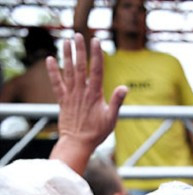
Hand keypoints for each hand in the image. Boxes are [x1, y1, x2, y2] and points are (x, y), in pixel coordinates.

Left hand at [47, 33, 127, 173]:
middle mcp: (81, 92)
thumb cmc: (96, 133)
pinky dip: (52, 71)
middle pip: (80, 66)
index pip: (96, 70)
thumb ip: (117, 102)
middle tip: (77, 35)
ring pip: (68, 71)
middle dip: (79, 49)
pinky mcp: (62, 101)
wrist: (77, 144)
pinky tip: (50, 59)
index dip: (96, 54)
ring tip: (65, 41)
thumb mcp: (111, 119)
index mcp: (94, 95)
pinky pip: (56, 83)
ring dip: (66, 55)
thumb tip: (125, 88)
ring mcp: (71, 95)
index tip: (96, 41)